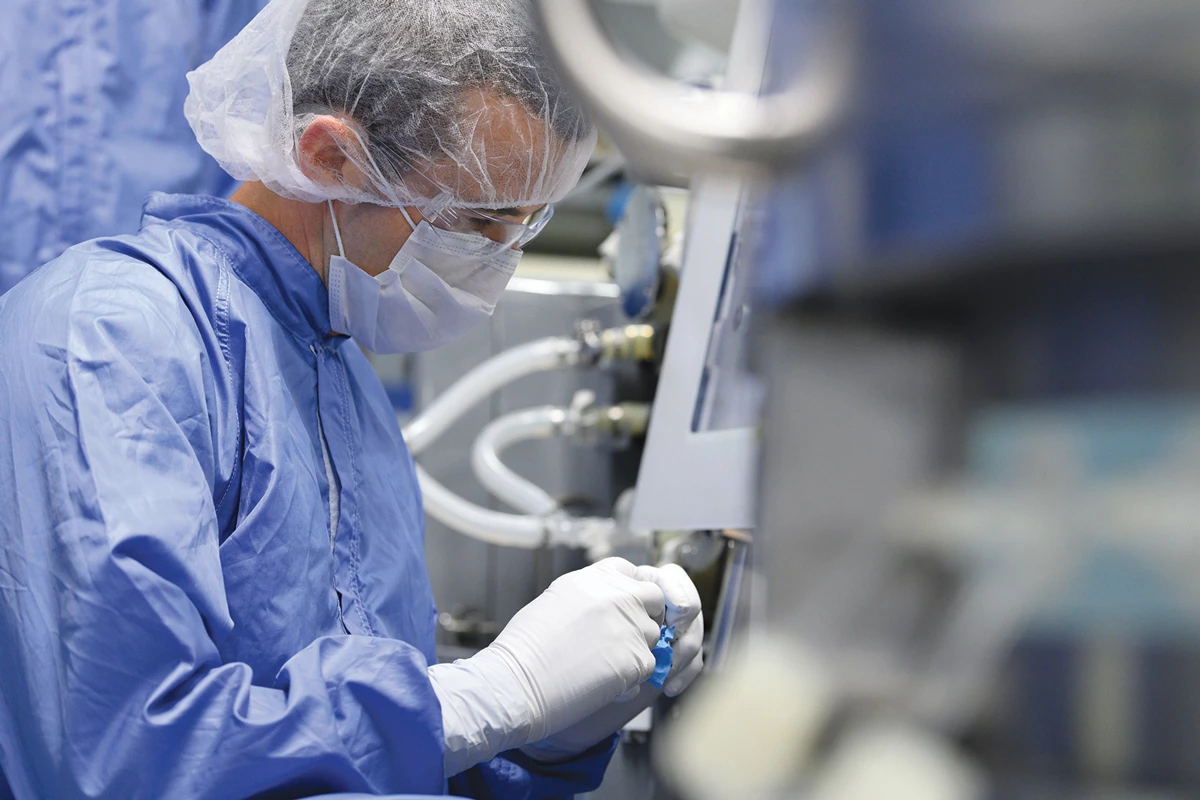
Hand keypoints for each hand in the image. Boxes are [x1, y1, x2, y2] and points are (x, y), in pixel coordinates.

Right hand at [429, 558, 664, 775]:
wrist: (516, 683)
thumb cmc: (525, 649)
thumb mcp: (556, 600)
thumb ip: (590, 597)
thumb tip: (608, 603)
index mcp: (595, 578)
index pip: (630, 572)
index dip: (630, 590)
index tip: (621, 607)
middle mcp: (618, 595)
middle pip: (653, 598)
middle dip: (645, 616)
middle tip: (622, 637)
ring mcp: (630, 626)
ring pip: (653, 635)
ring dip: (636, 649)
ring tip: (602, 664)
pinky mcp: (637, 659)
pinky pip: (649, 665)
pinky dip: (632, 677)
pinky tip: (603, 683)